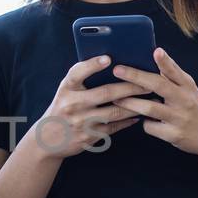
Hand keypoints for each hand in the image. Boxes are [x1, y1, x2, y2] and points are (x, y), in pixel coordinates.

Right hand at [27, 55, 145, 158]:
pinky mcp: (89, 136)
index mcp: (66, 88)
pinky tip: (139, 114)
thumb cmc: (62, 107)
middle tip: (147, 82)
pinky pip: (114, 127)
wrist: (47, 139)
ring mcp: (82, 122)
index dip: (92, 65)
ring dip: (134, 105)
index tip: (108, 58)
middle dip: (130, 87)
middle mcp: (73, 104)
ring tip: (150, 98)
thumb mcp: (66, 90)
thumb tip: (112, 63)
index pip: (77, 73)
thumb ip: (82, 78)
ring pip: (115, 112)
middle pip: (106, 93)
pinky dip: (128, 120)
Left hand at [113, 48, 197, 170]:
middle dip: (136, 77)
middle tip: (117, 70)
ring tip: (116, 99)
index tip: (156, 51)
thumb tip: (156, 54)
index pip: (175, 71)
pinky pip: (151, 127)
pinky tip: (140, 120)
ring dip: (130, 103)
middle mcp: (184, 100)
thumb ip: (174, 74)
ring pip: (150, 108)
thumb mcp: (189, 89)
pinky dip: (143, 122)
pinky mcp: (173, 135)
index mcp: (187, 86)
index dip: (165, 61)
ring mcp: (179, 118)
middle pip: (159, 86)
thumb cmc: (196, 108)